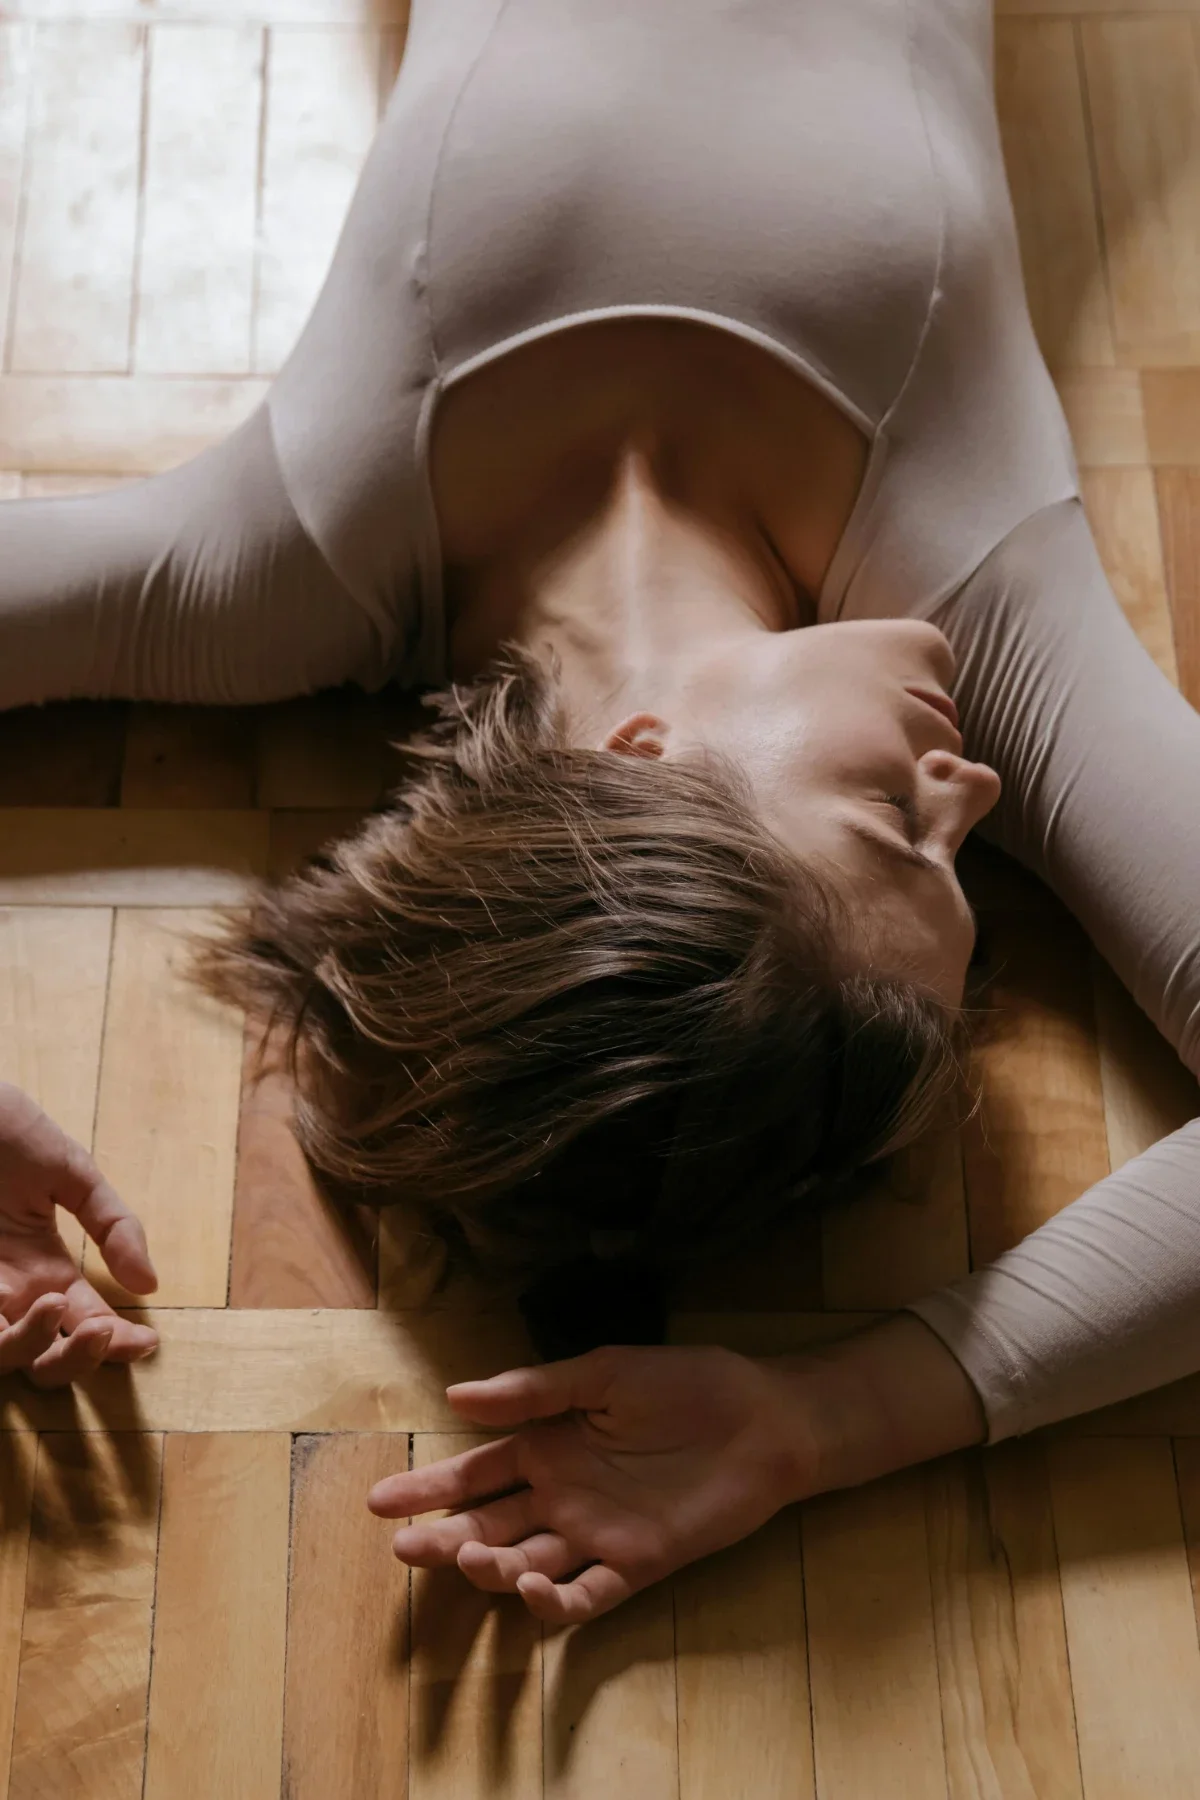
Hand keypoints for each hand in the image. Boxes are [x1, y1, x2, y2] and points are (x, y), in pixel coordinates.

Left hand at [0, 1083, 157, 1386]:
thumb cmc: (7, 1132)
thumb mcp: (72, 1172)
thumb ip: (113, 1224)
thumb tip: (148, 1285)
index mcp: (43, 1271)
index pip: (85, 1325)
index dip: (118, 1344)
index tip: (147, 1341)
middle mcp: (9, 1293)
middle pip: (46, 1360)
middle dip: (80, 1360)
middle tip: (101, 1331)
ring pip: (6, 1359)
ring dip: (36, 1348)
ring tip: (56, 1303)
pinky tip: (10, 1303)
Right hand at [367, 1343, 813, 1623]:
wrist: (764, 1419)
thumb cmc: (686, 1385)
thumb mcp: (604, 1372)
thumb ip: (533, 1389)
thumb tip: (456, 1393)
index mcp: (549, 1447)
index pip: (475, 1473)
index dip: (429, 1488)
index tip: (380, 1501)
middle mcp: (563, 1496)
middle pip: (488, 1524)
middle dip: (444, 1538)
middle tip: (407, 1546)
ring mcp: (597, 1535)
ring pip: (526, 1562)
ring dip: (493, 1566)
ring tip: (472, 1555)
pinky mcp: (636, 1565)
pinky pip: (586, 1595)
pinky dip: (554, 1601)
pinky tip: (530, 1588)